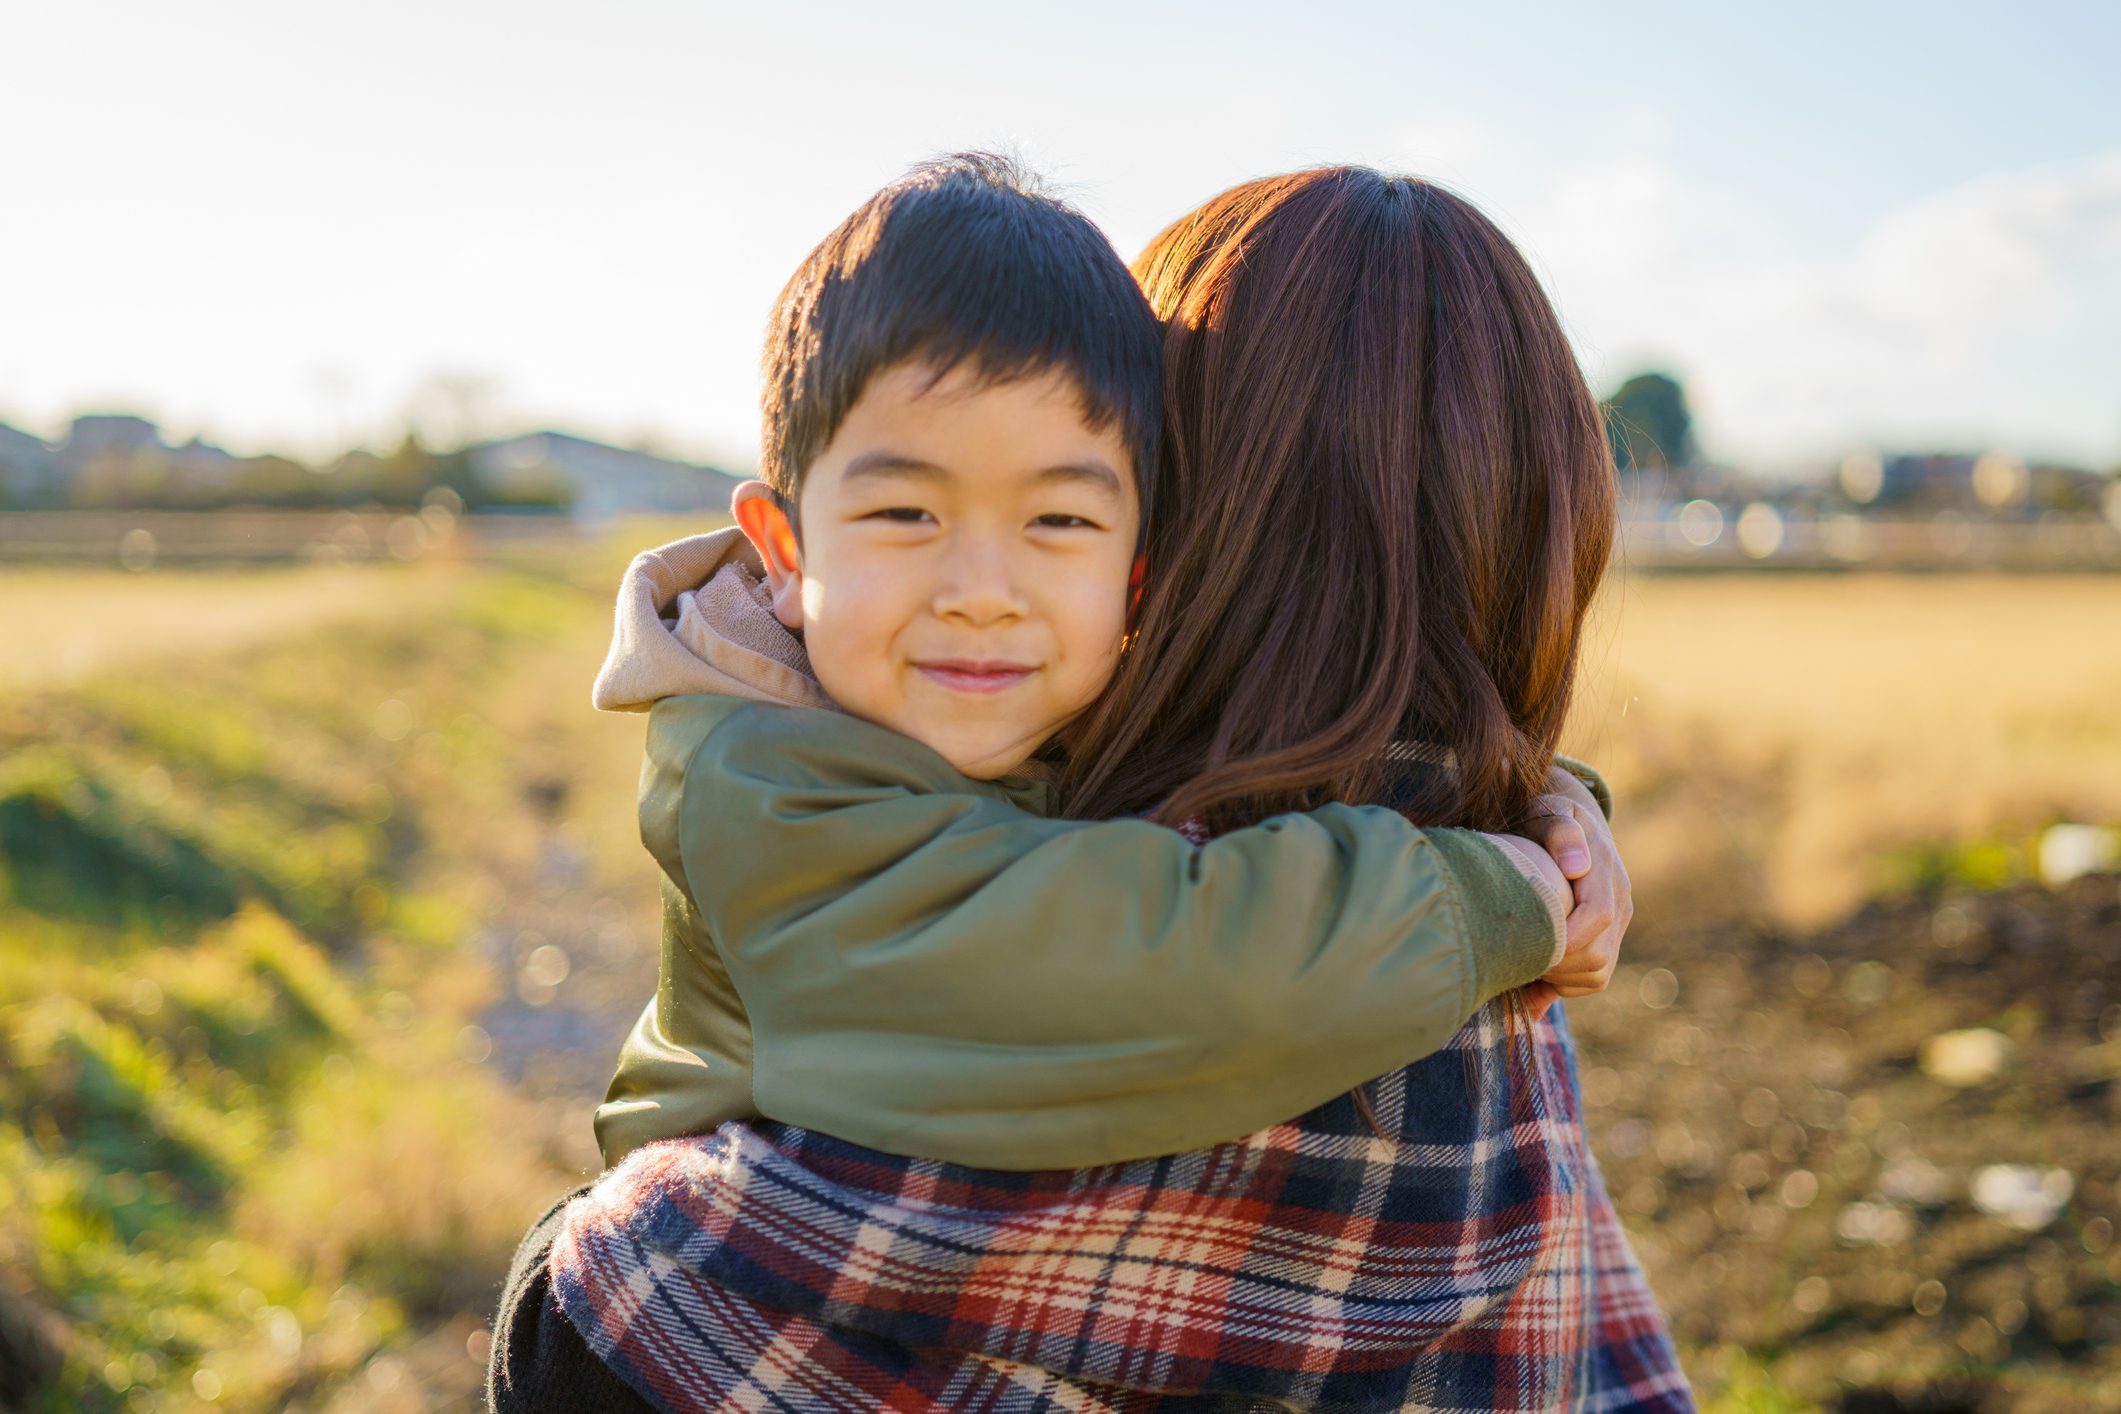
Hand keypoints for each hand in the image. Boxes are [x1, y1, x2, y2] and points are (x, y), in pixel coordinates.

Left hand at [1519, 766, 1631, 1020]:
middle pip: (1598, 956)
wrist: (1567, 822)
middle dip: (1557, 966)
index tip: (1528, 947)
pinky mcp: (1608, 937)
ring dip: (1559, 979)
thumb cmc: (1546, 814)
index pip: (1598, 917)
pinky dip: (1564, 984)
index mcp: (1605, 870)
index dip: (1566, 939)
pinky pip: (1594, 977)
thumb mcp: (1549, 811)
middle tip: (1515, 958)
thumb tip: (1577, 866)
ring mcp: (1617, 921)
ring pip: (1598, 974)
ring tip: (1522, 964)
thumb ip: (1561, 832)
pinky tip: (1532, 974)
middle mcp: (1619, 900)